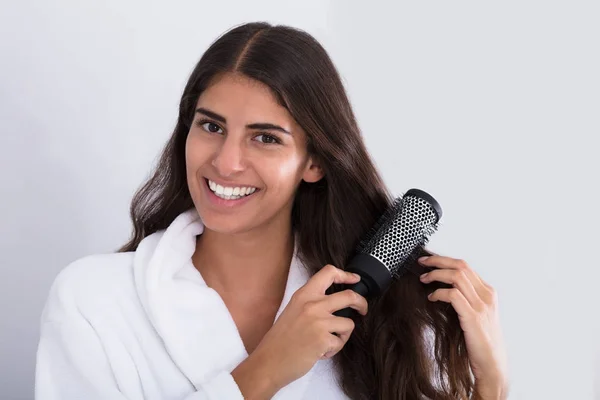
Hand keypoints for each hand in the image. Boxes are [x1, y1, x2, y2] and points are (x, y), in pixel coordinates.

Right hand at [247, 264, 368, 393]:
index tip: (355, 280)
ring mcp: (319, 321)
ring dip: (342, 335)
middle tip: (362, 309)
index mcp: (304, 295)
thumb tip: (335, 301)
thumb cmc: (281, 339)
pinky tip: (320, 351)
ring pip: (349, 323)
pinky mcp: (324, 339)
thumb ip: (312, 302)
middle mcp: (312, 304)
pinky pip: (341, 341)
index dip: (346, 275)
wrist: (269, 361)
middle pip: (350, 296)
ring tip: (327, 342)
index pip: (328, 272)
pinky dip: (334, 348)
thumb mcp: (293, 310)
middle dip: (361, 303)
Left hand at [418, 255, 508, 397]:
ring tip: (423, 279)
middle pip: (460, 266)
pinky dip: (438, 293)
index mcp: (488, 292)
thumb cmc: (480, 341)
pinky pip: (452, 295)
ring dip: (436, 274)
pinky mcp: (473, 316)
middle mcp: (487, 295)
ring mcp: (481, 305)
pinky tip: (431, 298)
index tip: (429, 261)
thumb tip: (444, 287)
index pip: (465, 266)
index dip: (444, 260)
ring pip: (456, 276)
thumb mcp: (477, 314)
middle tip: (422, 262)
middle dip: (438, 260)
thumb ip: (466, 299)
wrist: (492, 364)